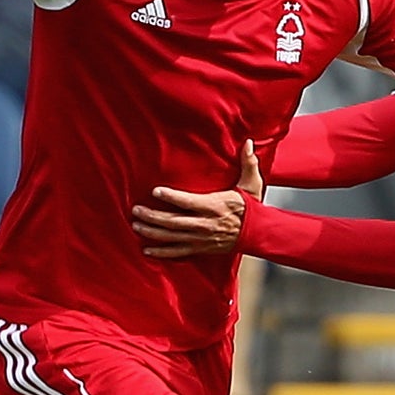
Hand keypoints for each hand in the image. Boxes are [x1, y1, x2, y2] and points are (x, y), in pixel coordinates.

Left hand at [132, 140, 261, 257]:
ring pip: (171, 237)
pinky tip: (147, 249)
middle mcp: (205, 224)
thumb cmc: (251, 208)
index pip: (188, 202)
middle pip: (173, 221)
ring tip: (136, 224)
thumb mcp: (252, 184)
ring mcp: (201, 238)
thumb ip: (248, 163)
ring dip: (152, 231)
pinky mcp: (200, 248)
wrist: (258, 234)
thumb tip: (248, 143)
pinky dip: (162, 252)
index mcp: (214, 206)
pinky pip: (177, 252)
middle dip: (152, 216)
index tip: (155, 191)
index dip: (171, 197)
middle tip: (135, 210)